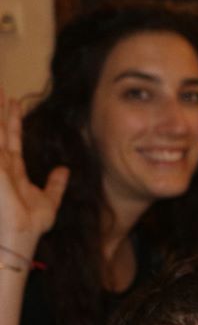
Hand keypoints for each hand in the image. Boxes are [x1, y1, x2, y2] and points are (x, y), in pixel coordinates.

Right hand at [0, 88, 67, 253]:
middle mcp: (1, 165)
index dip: (13, 120)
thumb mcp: (49, 201)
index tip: (14, 101)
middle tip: (1, 88)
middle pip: (0, 131)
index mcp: (13, 170)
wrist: (20, 237)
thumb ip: (56, 185)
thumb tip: (64, 170)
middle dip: (0, 110)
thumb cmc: (30, 226)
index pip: (12, 139)